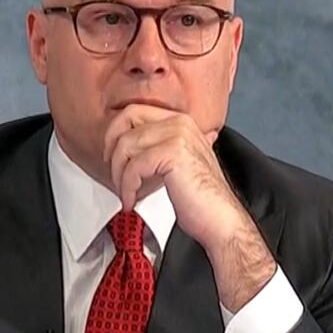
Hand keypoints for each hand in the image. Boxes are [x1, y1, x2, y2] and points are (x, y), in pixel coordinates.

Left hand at [102, 104, 276, 310]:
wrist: (220, 220)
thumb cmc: (200, 199)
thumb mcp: (177, 163)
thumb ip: (158, 147)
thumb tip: (129, 143)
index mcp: (181, 121)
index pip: (135, 111)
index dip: (116, 133)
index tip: (111, 155)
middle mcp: (180, 123)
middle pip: (127, 120)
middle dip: (112, 147)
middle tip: (113, 172)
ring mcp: (178, 135)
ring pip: (126, 144)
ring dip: (119, 174)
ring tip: (126, 193)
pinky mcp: (173, 154)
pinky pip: (134, 166)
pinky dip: (127, 187)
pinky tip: (132, 201)